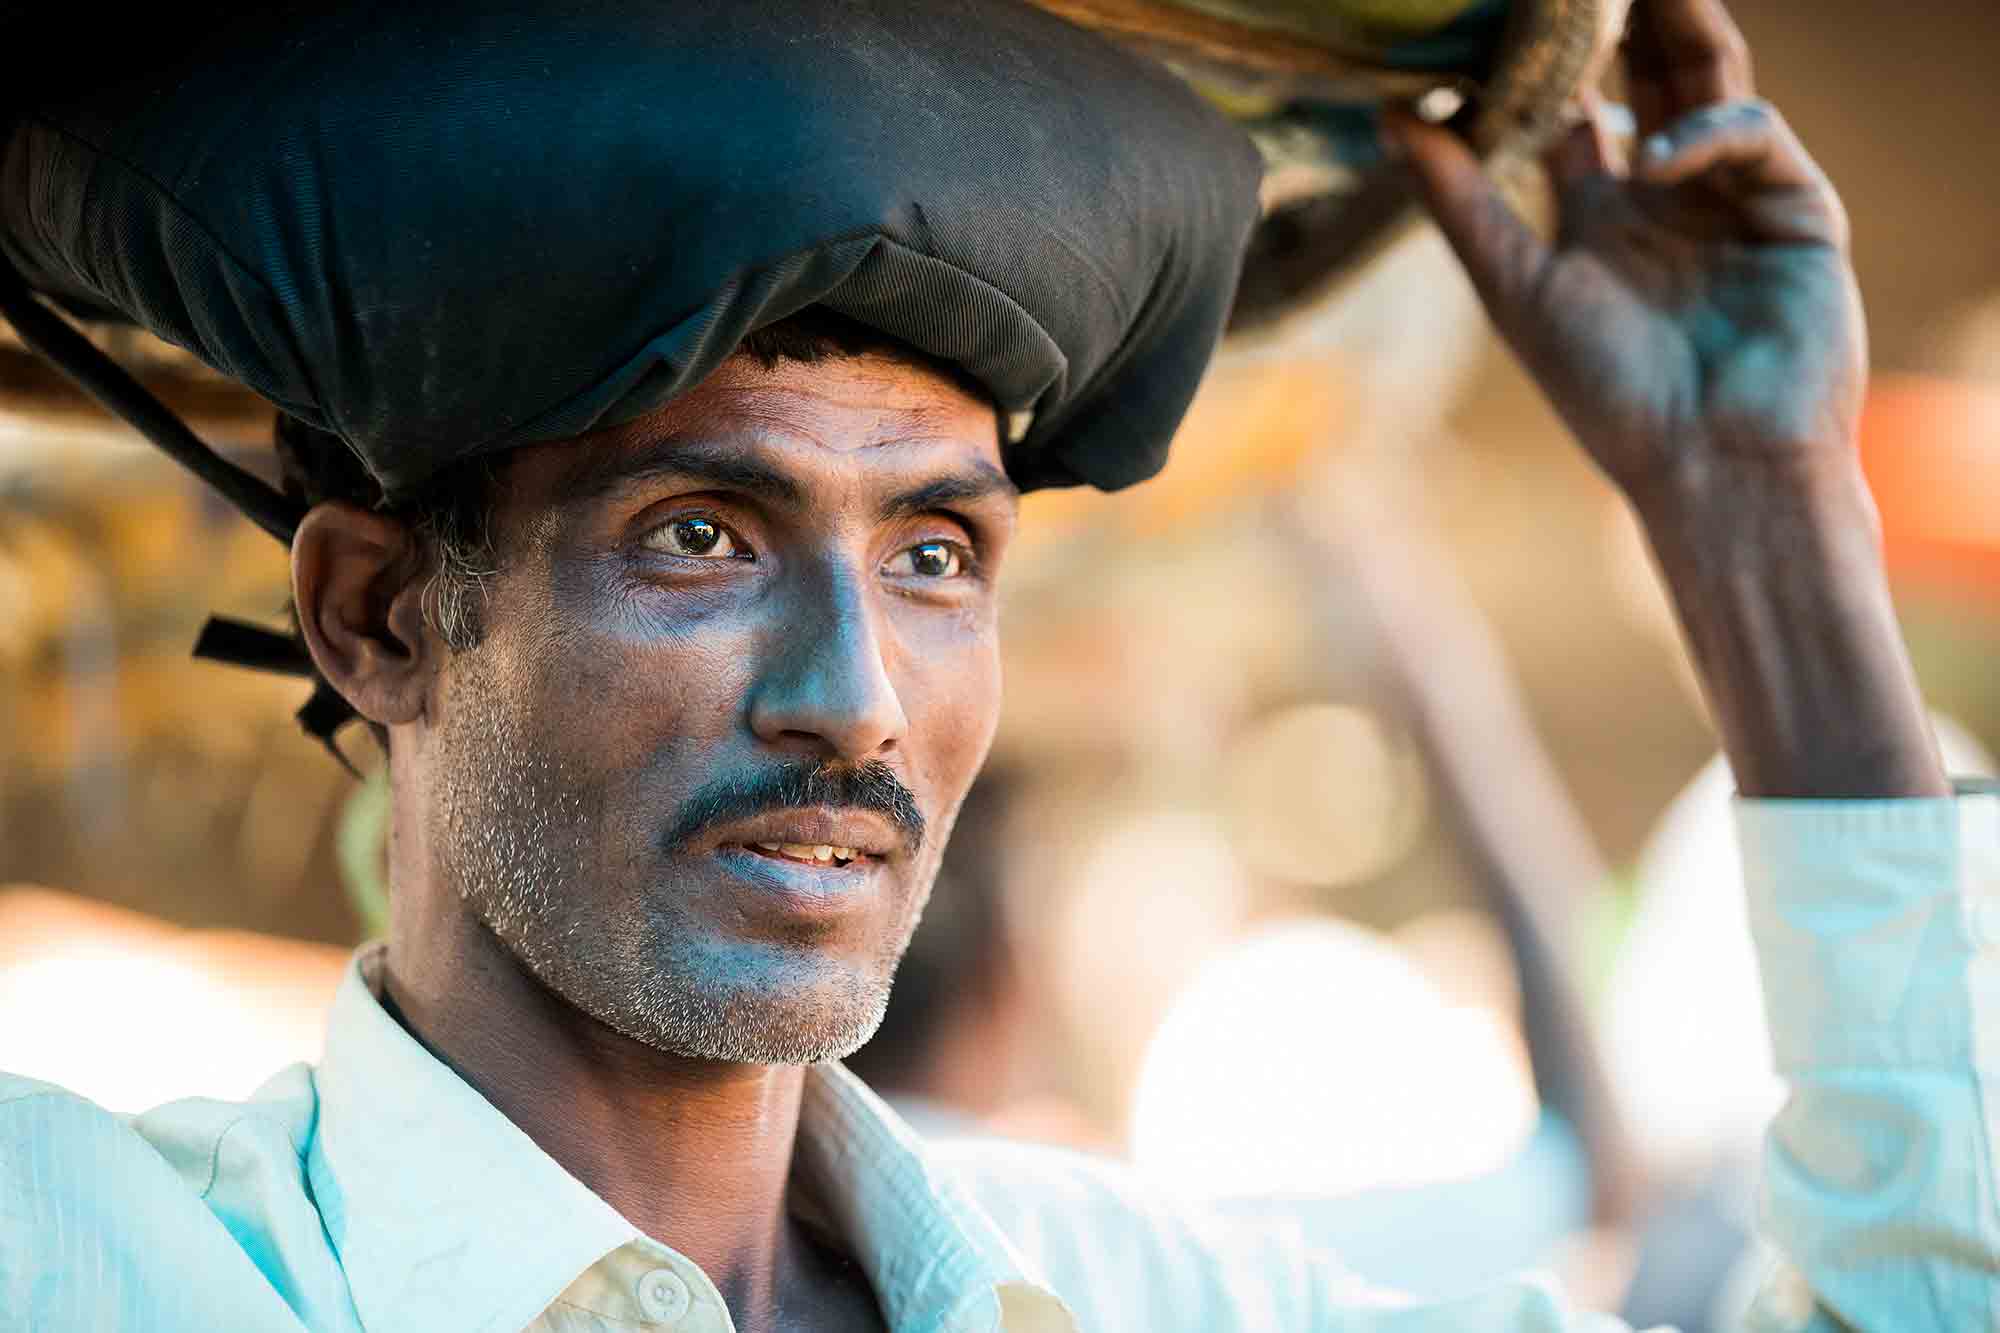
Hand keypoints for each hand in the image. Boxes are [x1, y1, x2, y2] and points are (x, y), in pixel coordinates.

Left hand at [1387, 0, 1861, 508]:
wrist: (1712, 468)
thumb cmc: (1610, 396)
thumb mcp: (1516, 286)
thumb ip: (1460, 200)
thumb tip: (1391, 116)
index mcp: (1602, 215)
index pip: (1576, 111)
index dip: (1546, 64)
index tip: (1503, 20)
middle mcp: (1670, 197)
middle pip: (1650, 79)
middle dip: (1626, 25)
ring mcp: (1736, 199)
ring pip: (1710, 84)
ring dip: (1680, 32)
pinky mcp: (1798, 210)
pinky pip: (1754, 137)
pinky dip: (1707, 135)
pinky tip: (1658, 159)